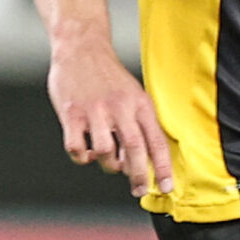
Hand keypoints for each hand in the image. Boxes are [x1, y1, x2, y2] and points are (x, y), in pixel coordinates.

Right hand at [48, 36, 173, 197]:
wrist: (81, 49)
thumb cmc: (109, 77)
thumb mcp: (134, 94)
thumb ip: (140, 123)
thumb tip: (144, 159)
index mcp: (140, 104)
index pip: (157, 141)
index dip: (164, 167)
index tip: (168, 187)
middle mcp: (120, 108)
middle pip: (134, 149)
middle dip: (139, 176)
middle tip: (139, 190)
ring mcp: (94, 111)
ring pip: (104, 152)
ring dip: (108, 164)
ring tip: (108, 161)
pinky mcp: (71, 113)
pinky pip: (76, 146)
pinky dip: (81, 157)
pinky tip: (85, 152)